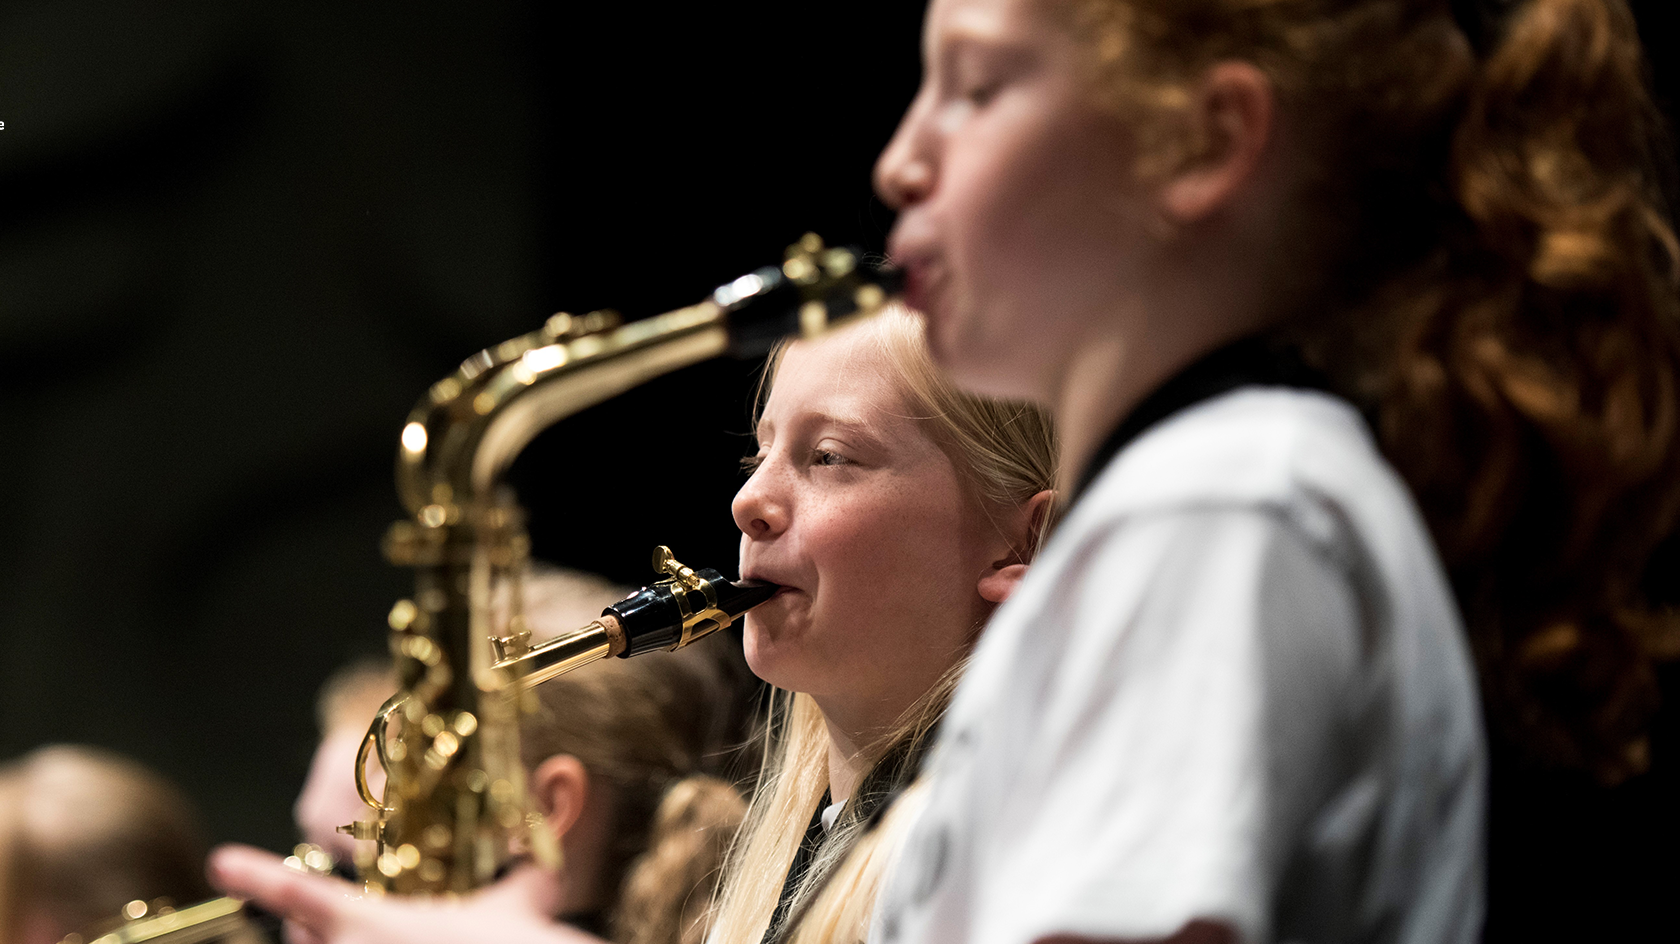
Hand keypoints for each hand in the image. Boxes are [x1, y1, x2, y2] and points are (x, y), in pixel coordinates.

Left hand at [208, 845, 599, 943]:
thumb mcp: (525, 899)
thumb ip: (532, 863)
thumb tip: (564, 786)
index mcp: (373, 920)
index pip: (298, 889)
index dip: (254, 873)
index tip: (222, 860)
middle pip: (302, 938)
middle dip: (305, 924)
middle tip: (310, 913)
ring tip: (346, 933)